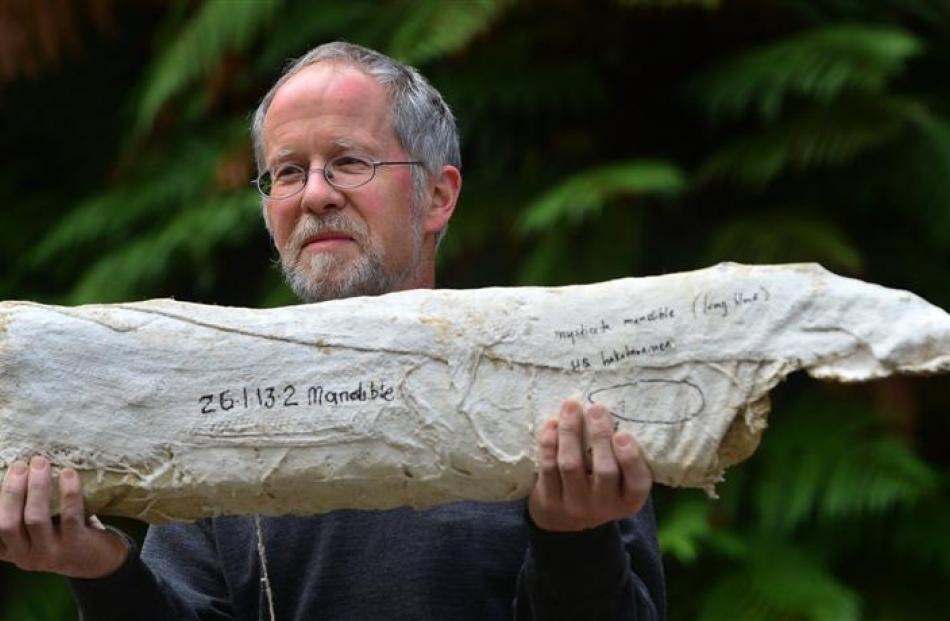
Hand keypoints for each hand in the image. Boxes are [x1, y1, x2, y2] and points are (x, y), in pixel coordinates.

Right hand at [0, 456, 128, 577]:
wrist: (97, 561)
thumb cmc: (61, 535)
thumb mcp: (35, 531)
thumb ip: (21, 512)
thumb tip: (15, 472)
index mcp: (10, 550)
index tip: (2, 473)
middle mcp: (24, 556)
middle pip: (7, 524)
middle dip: (12, 491)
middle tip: (20, 465)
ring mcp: (49, 553)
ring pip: (35, 519)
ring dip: (37, 488)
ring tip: (40, 463)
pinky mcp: (75, 545)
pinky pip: (70, 515)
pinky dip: (68, 492)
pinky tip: (68, 473)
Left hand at [528, 400, 651, 531]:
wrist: (563, 520)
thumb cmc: (598, 487)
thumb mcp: (619, 482)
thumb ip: (621, 456)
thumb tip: (610, 412)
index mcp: (628, 500)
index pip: (637, 483)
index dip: (631, 459)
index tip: (622, 433)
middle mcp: (604, 506)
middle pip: (604, 471)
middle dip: (600, 436)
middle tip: (596, 409)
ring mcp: (575, 505)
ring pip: (571, 465)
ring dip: (571, 432)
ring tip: (571, 406)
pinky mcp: (549, 500)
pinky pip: (548, 467)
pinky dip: (549, 443)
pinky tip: (552, 423)